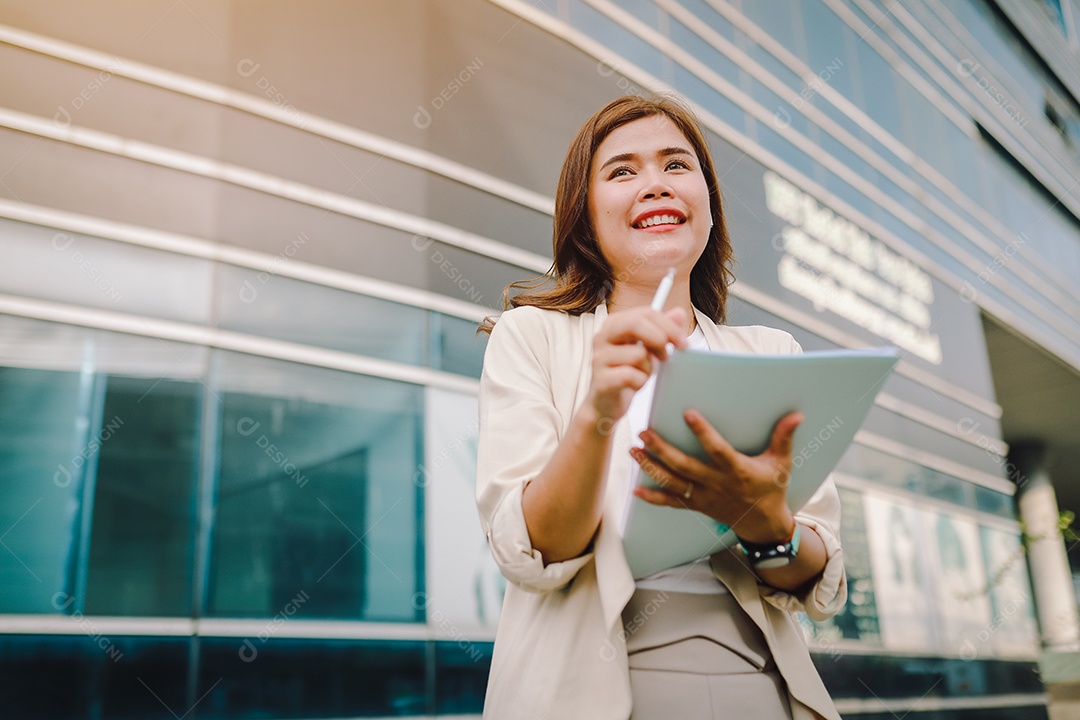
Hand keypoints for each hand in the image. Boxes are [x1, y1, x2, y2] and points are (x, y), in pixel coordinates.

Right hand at [586, 306, 687, 427]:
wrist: (606, 402)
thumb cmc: (627, 371)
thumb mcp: (648, 348)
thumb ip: (663, 329)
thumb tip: (679, 313)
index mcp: (614, 324)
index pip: (645, 313)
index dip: (668, 326)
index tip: (683, 341)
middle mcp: (602, 337)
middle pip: (635, 324)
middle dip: (659, 338)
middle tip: (667, 355)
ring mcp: (599, 358)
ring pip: (638, 354)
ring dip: (648, 367)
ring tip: (643, 373)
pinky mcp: (601, 379)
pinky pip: (631, 376)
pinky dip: (640, 382)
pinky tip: (635, 384)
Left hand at [630, 409, 802, 542]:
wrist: (764, 524)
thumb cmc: (772, 489)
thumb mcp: (782, 464)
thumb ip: (784, 438)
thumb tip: (796, 414)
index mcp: (737, 471)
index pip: (717, 450)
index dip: (703, 432)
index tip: (687, 413)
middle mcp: (716, 484)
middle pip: (685, 466)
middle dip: (662, 449)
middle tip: (644, 432)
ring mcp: (704, 497)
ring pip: (672, 482)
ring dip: (651, 467)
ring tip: (633, 450)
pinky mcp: (696, 505)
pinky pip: (671, 503)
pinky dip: (653, 497)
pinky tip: (636, 488)